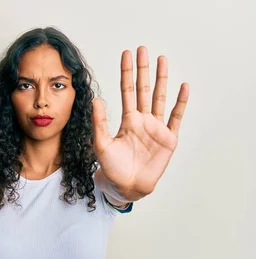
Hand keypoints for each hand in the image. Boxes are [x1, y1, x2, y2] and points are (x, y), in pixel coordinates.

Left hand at [93, 46, 188, 201]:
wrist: (127, 186)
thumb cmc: (112, 168)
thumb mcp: (101, 145)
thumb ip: (100, 123)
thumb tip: (97, 100)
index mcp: (127, 120)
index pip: (127, 91)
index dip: (127, 73)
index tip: (126, 54)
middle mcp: (142, 120)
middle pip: (144, 89)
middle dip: (143, 70)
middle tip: (143, 49)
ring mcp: (156, 128)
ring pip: (160, 98)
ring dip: (162, 79)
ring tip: (163, 60)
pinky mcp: (168, 138)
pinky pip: (176, 117)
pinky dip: (180, 103)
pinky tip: (183, 87)